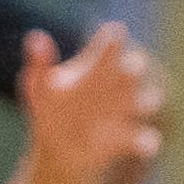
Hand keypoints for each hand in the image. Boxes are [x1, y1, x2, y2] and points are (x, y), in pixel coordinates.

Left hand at [15, 24, 168, 183]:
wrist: (59, 151)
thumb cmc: (50, 111)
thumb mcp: (39, 88)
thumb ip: (39, 63)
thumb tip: (35, 37)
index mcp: (98, 66)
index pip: (110, 45)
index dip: (112, 39)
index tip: (113, 32)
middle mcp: (117, 85)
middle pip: (135, 67)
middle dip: (134, 67)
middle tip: (127, 69)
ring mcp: (127, 112)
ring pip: (149, 100)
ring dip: (145, 101)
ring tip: (139, 105)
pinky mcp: (130, 140)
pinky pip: (147, 139)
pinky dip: (147, 141)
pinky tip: (142, 144)